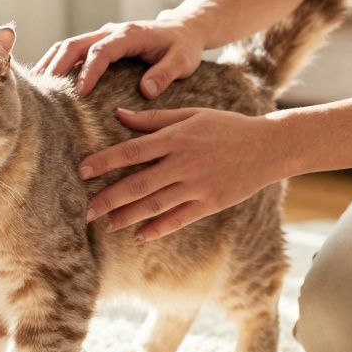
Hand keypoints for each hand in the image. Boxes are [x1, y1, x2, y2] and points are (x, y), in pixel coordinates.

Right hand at [34, 13, 206, 98]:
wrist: (184, 29)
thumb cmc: (184, 46)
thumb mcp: (183, 60)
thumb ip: (166, 73)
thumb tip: (146, 91)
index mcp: (129, 35)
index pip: (102, 51)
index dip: (88, 72)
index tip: (80, 94)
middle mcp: (110, 31)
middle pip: (75, 44)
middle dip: (57, 66)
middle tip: (44, 92)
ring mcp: (102, 35)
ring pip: (68, 45)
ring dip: (51, 64)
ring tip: (36, 87)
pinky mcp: (98, 43)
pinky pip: (72, 50)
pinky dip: (56, 63)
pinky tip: (46, 82)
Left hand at [80, 107, 294, 241]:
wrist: (269, 146)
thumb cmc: (226, 126)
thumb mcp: (191, 115)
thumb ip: (154, 119)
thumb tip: (118, 114)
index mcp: (176, 137)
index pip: (132, 150)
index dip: (105, 161)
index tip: (82, 170)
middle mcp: (184, 163)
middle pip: (138, 183)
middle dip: (108, 198)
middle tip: (84, 210)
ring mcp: (197, 186)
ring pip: (155, 205)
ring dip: (127, 216)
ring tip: (106, 224)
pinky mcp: (210, 203)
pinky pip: (178, 219)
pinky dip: (157, 229)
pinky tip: (138, 237)